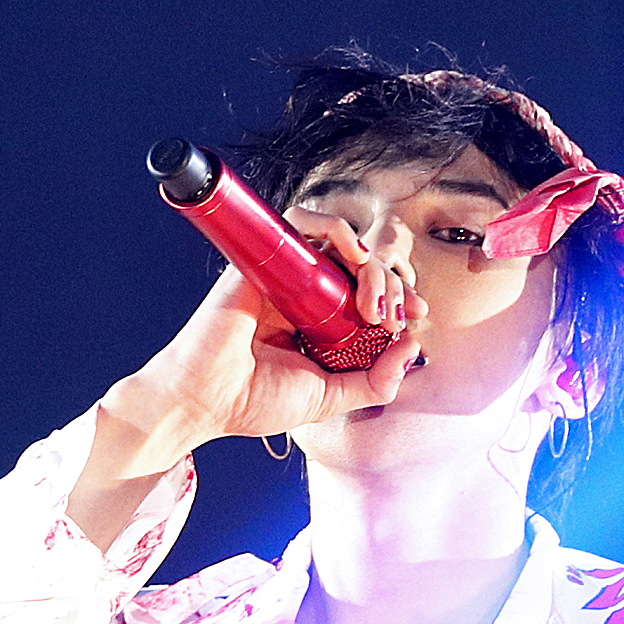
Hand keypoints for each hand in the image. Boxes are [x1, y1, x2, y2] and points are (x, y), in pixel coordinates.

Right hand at [67, 222, 425, 546]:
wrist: (208, 400)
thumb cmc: (257, 401)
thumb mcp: (331, 399)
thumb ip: (376, 381)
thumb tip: (413, 347)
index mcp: (321, 324)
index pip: (369, 294)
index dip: (399, 296)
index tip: (416, 315)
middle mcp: (306, 294)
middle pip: (362, 266)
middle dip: (391, 284)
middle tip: (392, 316)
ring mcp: (286, 275)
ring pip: (341, 241)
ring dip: (370, 262)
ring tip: (373, 299)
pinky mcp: (265, 259)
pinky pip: (302, 222)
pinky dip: (335, 229)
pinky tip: (353, 257)